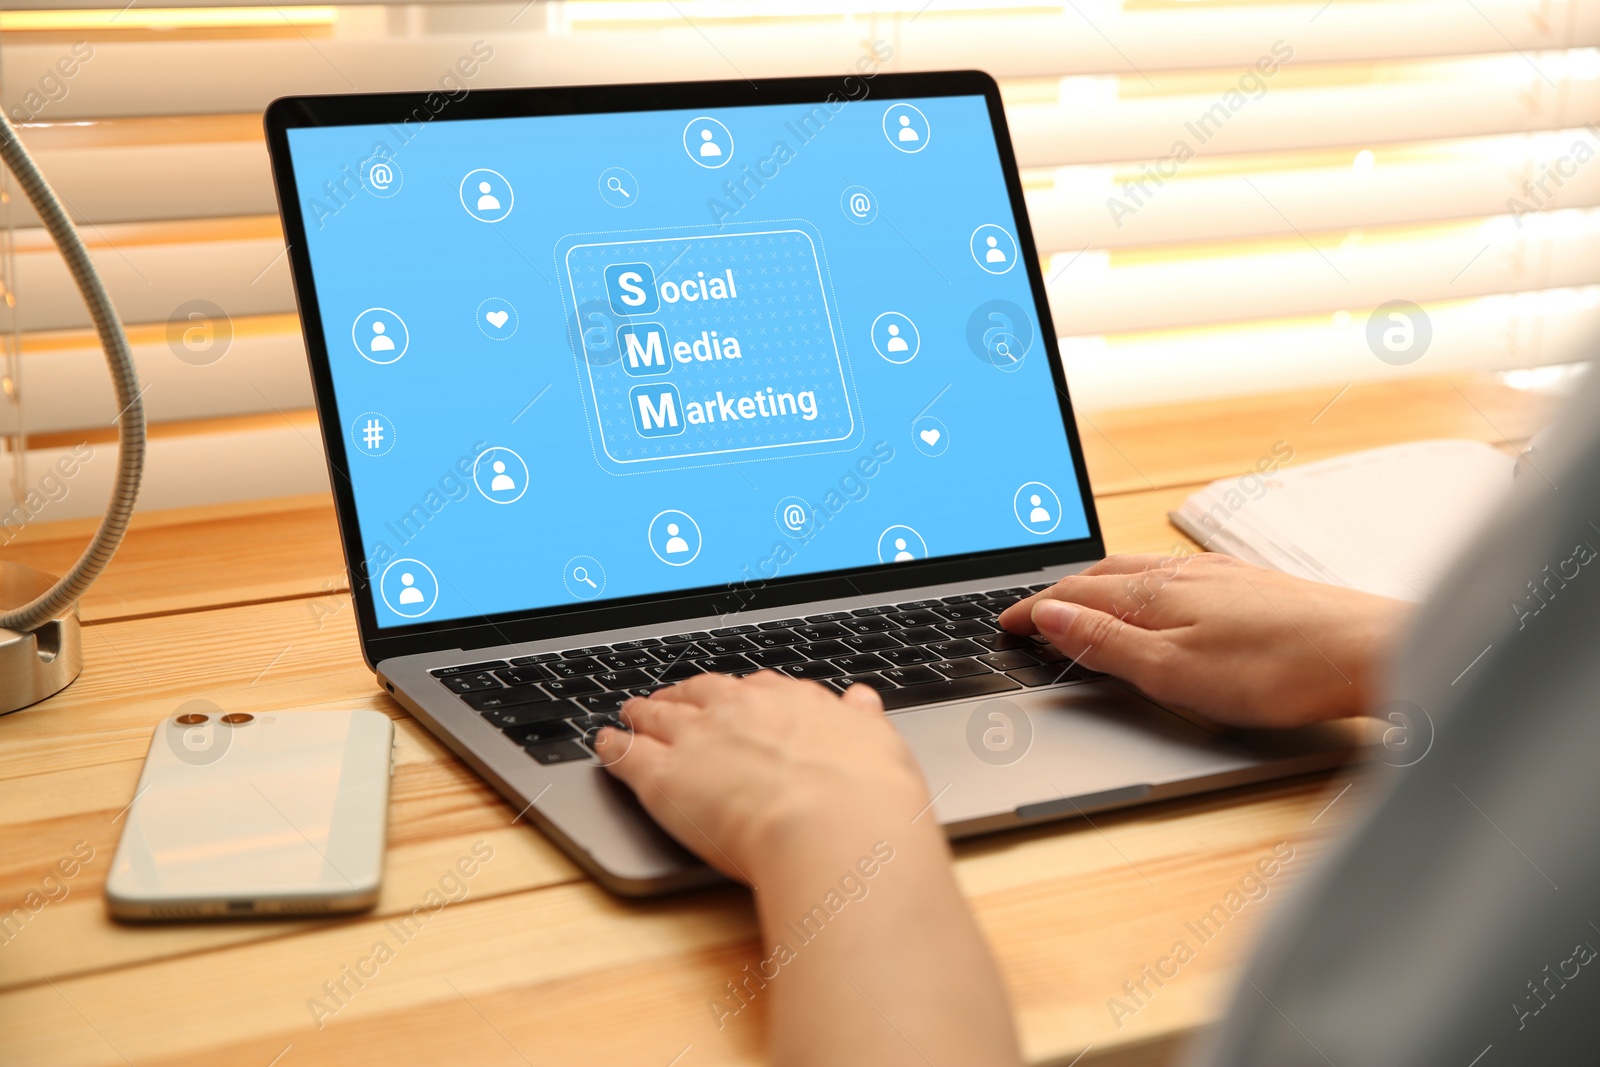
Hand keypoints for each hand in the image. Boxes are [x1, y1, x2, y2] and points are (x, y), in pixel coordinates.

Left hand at [596, 674, 1023, 1066]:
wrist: (833, 826)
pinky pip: (627, 754)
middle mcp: (740, 710)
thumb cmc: (866, 798)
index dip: (741, 696)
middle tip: (673, 699)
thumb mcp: (880, 746)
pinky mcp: (663, 777)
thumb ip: (864, 722)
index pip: (758, 688)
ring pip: (658, 715)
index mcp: (793, 702)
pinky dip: (612, 747)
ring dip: (642, 712)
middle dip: (685, 695)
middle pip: (701, 693)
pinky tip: (605, 745)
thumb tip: (862, 702)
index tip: (737, 700)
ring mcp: (697, 739)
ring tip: (631, 713)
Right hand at [999, 553, 1407, 727]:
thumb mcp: (1175, 673)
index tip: (1006, 624)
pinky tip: (1158, 597)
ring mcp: (1219, 574)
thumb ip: (1108, 645)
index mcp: (1156, 595)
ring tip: (1081, 600)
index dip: (1035, 613)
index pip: (1074, 598)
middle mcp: (1183, 574)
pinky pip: (1174, 574)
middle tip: (1032, 612)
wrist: (1370, 650)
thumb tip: (1051, 618)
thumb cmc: (1278, 670)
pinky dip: (1141, 585)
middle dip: (1060, 593)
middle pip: (1102, 576)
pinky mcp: (1250, 583)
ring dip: (1098, 585)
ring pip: (1139, 572)